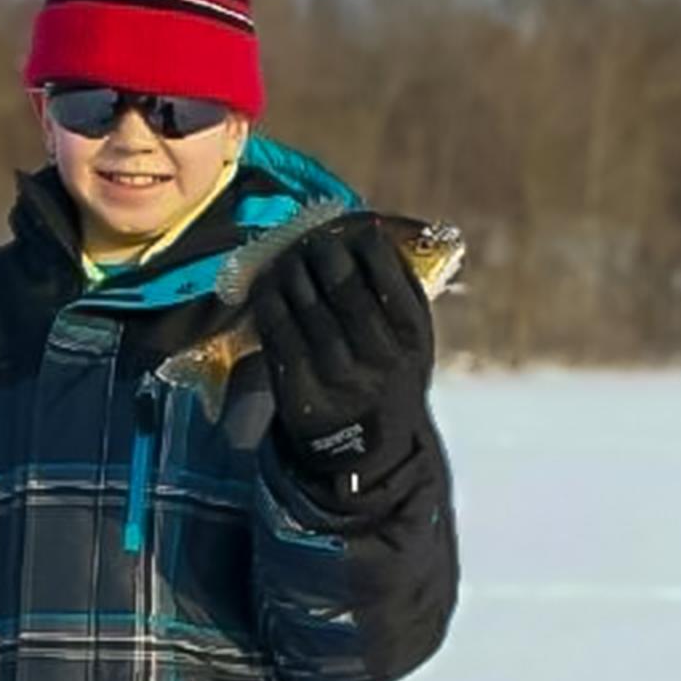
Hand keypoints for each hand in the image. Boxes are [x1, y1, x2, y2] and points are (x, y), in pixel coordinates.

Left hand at [249, 212, 433, 494]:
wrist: (372, 451)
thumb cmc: (389, 376)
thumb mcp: (411, 342)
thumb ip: (399, 293)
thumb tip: (365, 228)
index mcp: (413, 338)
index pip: (388, 276)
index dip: (365, 244)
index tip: (353, 229)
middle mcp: (379, 358)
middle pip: (344, 289)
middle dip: (324, 254)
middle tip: (312, 239)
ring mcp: (339, 378)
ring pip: (308, 309)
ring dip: (293, 273)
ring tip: (288, 256)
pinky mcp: (303, 393)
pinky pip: (279, 336)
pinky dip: (270, 303)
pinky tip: (268, 286)